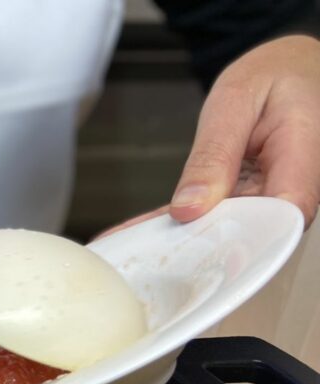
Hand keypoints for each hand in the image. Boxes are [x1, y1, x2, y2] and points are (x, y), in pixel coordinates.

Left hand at [97, 34, 319, 240]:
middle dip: (201, 250)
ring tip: (134, 253)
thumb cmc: (274, 75)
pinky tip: (136, 235)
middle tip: (148, 260)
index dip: (243, 240)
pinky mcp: (245, 198)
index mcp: (303, 156)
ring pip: (224, 229)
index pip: (284, 214)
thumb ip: (214, 155)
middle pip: (251, 232)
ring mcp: (267, 197)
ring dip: (181, 241)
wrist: (287, 69)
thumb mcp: (236, 101)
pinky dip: (175, 224)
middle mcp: (289, 186)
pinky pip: (209, 215)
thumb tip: (191, 207)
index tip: (197, 249)